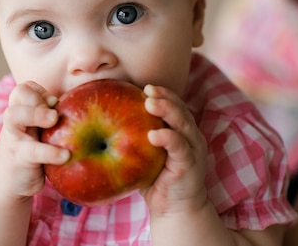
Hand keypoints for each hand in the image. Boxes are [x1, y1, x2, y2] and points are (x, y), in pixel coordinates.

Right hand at [0, 81, 69, 199]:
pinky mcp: (18, 158)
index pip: (27, 87)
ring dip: (36, 113)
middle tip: (54, 112)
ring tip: (54, 119)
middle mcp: (15, 120)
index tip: (55, 103)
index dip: (41, 91)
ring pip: (15, 115)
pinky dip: (50, 151)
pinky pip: (32, 151)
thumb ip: (55, 120)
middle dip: (38, 97)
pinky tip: (66, 155)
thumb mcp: (41, 133)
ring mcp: (14, 137)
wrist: (9, 182)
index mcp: (22, 110)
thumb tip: (90, 108)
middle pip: (19, 93)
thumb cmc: (33, 153)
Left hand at [140, 84, 207, 215]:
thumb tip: (104, 121)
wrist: (175, 210)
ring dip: (167, 111)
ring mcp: (193, 150)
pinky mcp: (189, 165)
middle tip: (148, 89)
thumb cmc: (156, 180)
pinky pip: (180, 148)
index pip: (175, 105)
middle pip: (180, 109)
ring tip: (150, 103)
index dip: (163, 94)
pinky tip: (154, 134)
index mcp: (181, 131)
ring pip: (183, 124)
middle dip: (165, 97)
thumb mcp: (146, 154)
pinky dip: (168, 138)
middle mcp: (191, 137)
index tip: (146, 87)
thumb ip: (136, 137)